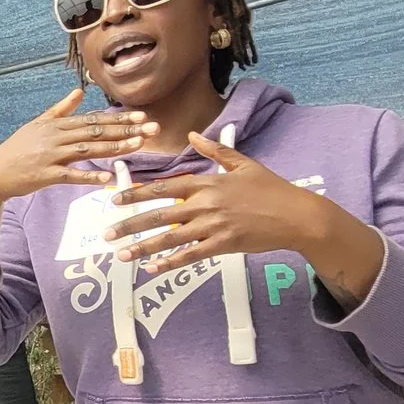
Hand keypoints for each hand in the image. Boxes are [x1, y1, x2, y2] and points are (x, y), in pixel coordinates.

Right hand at [0, 89, 154, 205]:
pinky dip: (90, 175)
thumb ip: (61, 109)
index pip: (93, 119)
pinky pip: (72, 175)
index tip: (141, 116)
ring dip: (114, 147)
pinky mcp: (46, 175)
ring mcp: (51, 155)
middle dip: (125, 129)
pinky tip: (107, 177)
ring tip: (137, 146)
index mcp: (56, 125)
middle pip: (96, 131)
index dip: (118, 117)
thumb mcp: (37, 124)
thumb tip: (79, 92)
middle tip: (151, 129)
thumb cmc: (17, 149)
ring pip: (88, 149)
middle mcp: (56, 137)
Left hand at [109, 133, 384, 301]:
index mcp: (207, 183)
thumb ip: (215, 150)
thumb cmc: (271, 188)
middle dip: (130, 224)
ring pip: (170, 238)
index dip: (137, 194)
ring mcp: (213, 226)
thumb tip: (193, 134)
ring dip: (143, 247)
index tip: (115, 199)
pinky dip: (170, 262)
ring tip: (120, 254)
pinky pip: (190, 256)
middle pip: (159, 215)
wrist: (296, 215)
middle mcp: (205, 204)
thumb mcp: (243, 163)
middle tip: (106, 232)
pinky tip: (151, 268)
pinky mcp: (223, 245)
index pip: (164, 188)